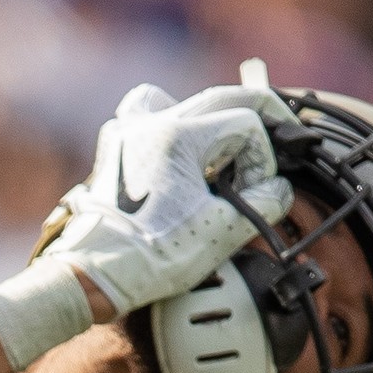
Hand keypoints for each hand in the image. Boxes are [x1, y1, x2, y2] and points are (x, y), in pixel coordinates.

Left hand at [0, 79, 289, 366]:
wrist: (93, 274)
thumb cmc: (153, 255)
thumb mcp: (223, 230)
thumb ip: (265, 201)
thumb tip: (278, 187)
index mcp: (180, 136)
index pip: (244, 124)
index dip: (262, 156)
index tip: (260, 189)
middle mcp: (151, 123)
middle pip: (219, 97)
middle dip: (255, 113)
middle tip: (279, 129)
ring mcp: (128, 133)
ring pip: (175, 99)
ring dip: (205, 114)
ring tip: (220, 144)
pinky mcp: (113, 151)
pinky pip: (142, 118)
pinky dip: (166, 125)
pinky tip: (177, 151)